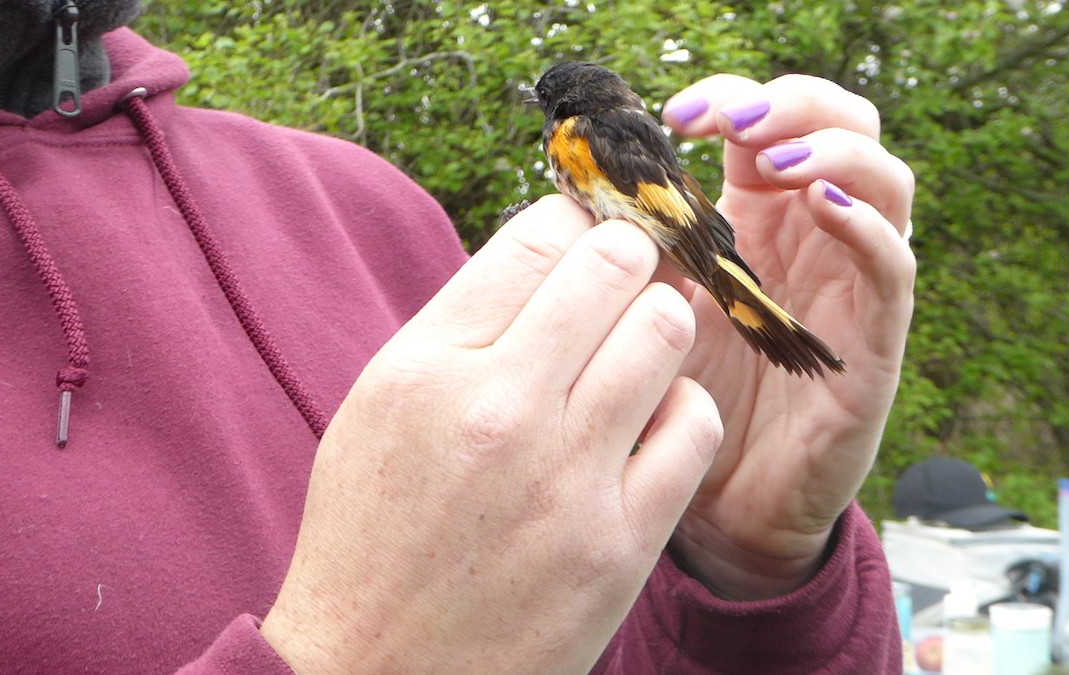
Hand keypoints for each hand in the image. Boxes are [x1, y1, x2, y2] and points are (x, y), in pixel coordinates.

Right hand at [259, 196, 722, 671]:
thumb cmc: (372, 535)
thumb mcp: (382, 408)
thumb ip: (463, 325)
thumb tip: (554, 252)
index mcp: (425, 368)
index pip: (537, 237)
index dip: (576, 219)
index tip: (587, 230)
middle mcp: (497, 410)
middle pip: (614, 266)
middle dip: (631, 254)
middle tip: (628, 272)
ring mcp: (566, 480)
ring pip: (666, 331)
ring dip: (662, 321)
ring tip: (640, 341)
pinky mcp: (621, 545)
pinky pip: (696, 425)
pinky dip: (681, 407)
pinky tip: (651, 420)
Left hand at [659, 74, 916, 599]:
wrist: (722, 502)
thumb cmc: (687, 398)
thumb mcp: (654, 305)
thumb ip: (646, 248)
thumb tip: (602, 184)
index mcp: (761, 216)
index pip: (769, 124)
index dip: (733, 98)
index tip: (676, 116)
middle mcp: (816, 235)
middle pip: (843, 127)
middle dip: (792, 106)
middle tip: (733, 124)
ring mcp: (854, 281)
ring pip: (884, 181)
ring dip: (833, 151)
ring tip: (775, 160)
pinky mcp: (876, 339)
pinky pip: (893, 266)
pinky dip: (866, 225)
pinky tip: (821, 205)